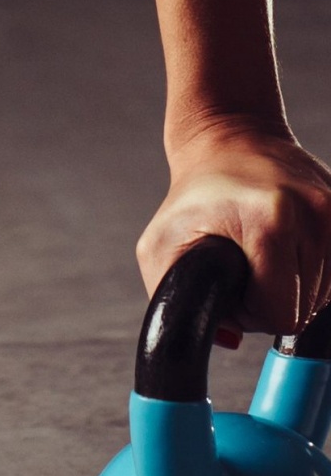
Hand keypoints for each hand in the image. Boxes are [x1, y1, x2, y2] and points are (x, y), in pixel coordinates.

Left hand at [137, 116, 330, 342]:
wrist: (230, 136)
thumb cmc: (194, 195)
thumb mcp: (160, 245)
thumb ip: (176, 302)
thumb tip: (230, 338)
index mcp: (271, 220)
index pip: (281, 314)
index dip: (251, 311)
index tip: (234, 283)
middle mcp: (314, 211)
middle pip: (306, 308)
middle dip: (273, 300)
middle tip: (247, 267)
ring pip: (327, 295)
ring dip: (295, 288)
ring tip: (265, 255)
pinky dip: (315, 274)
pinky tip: (290, 252)